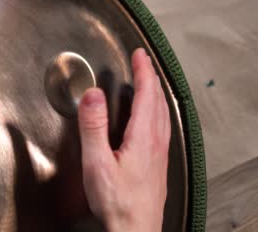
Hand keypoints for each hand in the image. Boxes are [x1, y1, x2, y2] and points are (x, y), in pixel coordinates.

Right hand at [78, 49, 170, 231]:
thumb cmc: (117, 203)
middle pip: (158, 102)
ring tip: (149, 84)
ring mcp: (160, 156)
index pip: (147, 95)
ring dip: (156, 95)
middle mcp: (156, 144)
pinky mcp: (158, 166)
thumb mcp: (96, 163)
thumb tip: (94, 95)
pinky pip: (162, 128)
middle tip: (144, 62)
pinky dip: (157, 112)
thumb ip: (93, 126)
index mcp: (143, 138)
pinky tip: (152, 120)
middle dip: (151, 78)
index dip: (144, 72)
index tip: (140, 54)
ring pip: (163, 116)